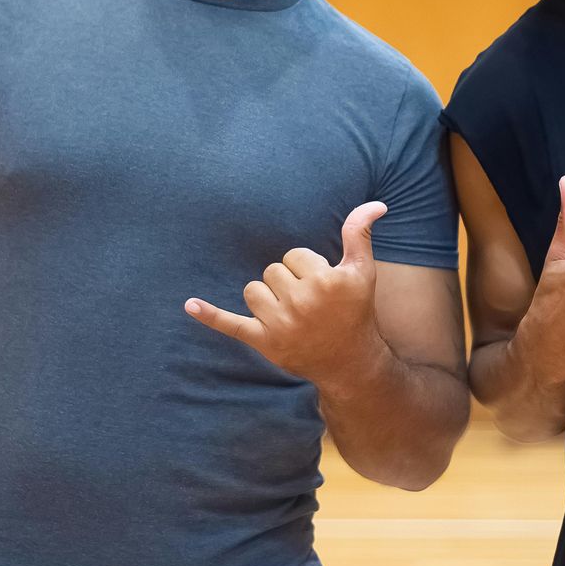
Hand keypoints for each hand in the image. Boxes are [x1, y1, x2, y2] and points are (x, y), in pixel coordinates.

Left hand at [186, 201, 389, 387]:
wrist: (350, 362)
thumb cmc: (355, 311)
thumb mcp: (362, 271)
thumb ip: (360, 234)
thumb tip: (375, 204)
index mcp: (325, 281)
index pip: (294, 255)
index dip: (306, 268)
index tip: (321, 287)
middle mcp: (302, 302)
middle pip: (272, 271)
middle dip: (287, 282)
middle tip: (308, 303)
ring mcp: (280, 324)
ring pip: (253, 290)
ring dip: (267, 298)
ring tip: (289, 313)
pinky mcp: (264, 342)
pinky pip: (231, 324)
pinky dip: (210, 315)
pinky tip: (189, 304)